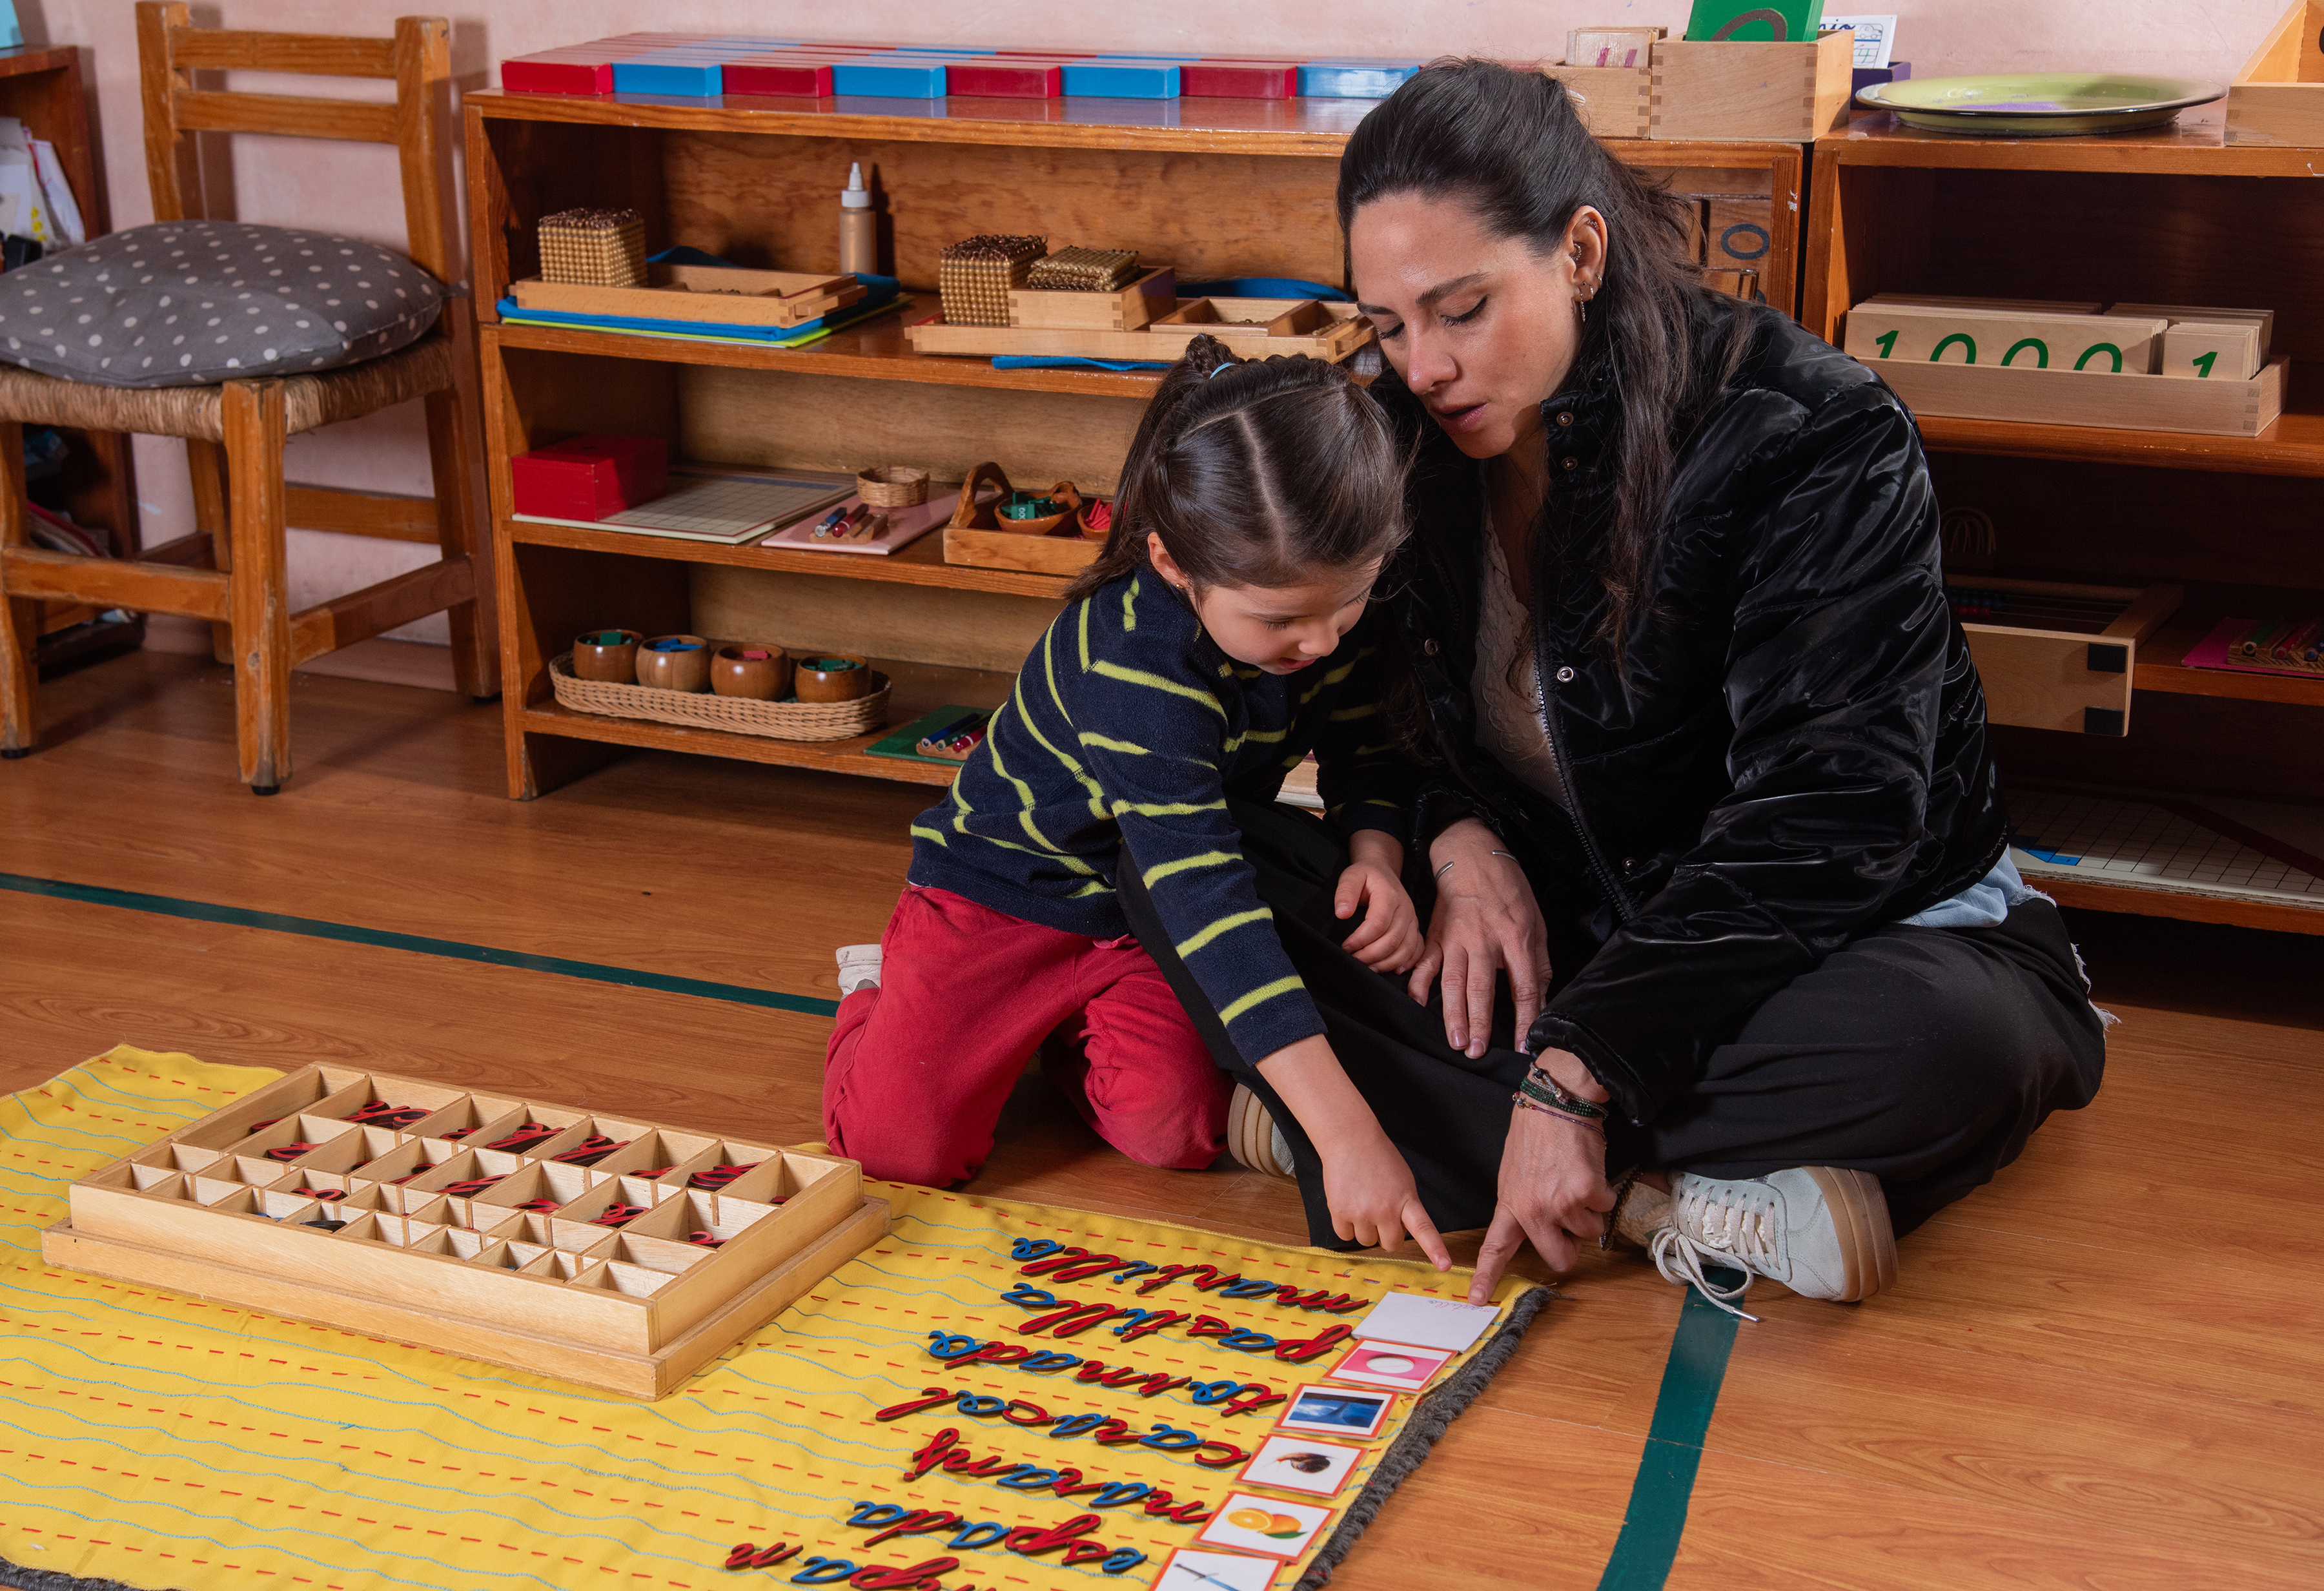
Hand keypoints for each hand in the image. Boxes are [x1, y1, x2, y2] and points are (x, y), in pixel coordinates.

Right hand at [1253, 1032, 1449, 1270]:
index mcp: (1406, 1199)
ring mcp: (1361, 1212)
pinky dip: (1346, 1225)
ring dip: (1364, 1228)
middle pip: (1390, 1244)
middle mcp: (1385, 1209)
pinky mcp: (1339, 1212)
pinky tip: (1347, 1204)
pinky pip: (1345, 1235)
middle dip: (1386, 1234)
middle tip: (1380, 1212)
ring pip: (1366, 1241)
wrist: (1350, 1139)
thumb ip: (1406, 1206)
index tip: (1445, 1266)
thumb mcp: (1404, 1181)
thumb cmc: (1379, 1158)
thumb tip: (1399, 1231)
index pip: (1424, 1229)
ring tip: (1361, 1203)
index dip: (1435, 1250)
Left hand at [1335, 832, 1422, 973]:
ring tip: (1368, 968)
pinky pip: (1417, 950)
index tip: (1346, 947)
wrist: (1383, 872)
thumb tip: (1342, 913)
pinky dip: (1407, 963)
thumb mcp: (1351, 876)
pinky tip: (1394, 970)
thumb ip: (1345, 892)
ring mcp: (1412, 920)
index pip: (1378, 923)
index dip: (1361, 939)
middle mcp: (1405, 909)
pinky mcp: (1415, 929)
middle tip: (1354, 960)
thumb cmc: (1366, 876)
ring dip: (1387, 963)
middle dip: (1371, 955)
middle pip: (1392, 940)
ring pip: (1406, 949)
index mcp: (1389, 895)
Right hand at [1407, 819, 1554, 1058]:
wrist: (1473, 856)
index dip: (1524, 1020)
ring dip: (1452, 1013)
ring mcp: (1457, 938)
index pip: (1522, 988)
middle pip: (1482, 988)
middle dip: (1480, 1023)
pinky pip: (1424, 964)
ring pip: (1453, 981)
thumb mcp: (1536, 924)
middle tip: (1476, 1052)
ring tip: (1454, 1041)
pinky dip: (1417, 985)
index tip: (1524, 1047)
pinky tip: (1416, 1005)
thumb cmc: (1509, 890)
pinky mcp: (1436, 935)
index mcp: (1516, 937)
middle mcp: (1485, 940)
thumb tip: (1540, 1004)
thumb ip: (1538, 966)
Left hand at [1468, 1048, 1614, 1301]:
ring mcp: (1560, 1203)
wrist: (1556, 1103)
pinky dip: (1603, 1192)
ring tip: (1575, 1179)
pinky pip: (1604, 1208)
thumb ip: (1523, 1204)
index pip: (1495, 1247)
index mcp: (1510, 1204)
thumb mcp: (1514, 1172)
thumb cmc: (1536, 1135)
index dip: (1487, 1277)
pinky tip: (1588, 1169)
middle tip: (1571, 1222)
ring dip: (1589, 1210)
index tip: (1476, 1300)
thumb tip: (1540, 1227)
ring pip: (1589, 1231)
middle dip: (1572, 1246)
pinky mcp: (1586, 1192)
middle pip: (1559, 1258)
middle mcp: (1532, 1210)